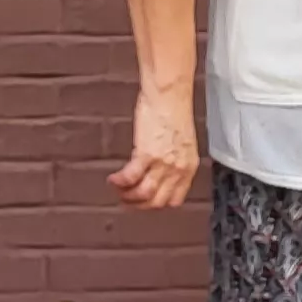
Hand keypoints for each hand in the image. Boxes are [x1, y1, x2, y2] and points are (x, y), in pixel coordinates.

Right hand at [111, 84, 199, 209]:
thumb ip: (174, 160)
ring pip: (143, 195)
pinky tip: (112, 180)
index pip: (174, 200)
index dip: (156, 204)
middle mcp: (177, 169)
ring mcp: (162, 164)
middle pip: (157, 202)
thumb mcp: (182, 143)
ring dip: (127, 197)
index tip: (144, 201)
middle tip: (126, 200)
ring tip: (118, 189)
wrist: (168, 95)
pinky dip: (119, 182)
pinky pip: (129, 178)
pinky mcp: (145, 154)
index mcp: (188, 167)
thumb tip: (161, 170)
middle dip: (139, 205)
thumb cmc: (174, 111)